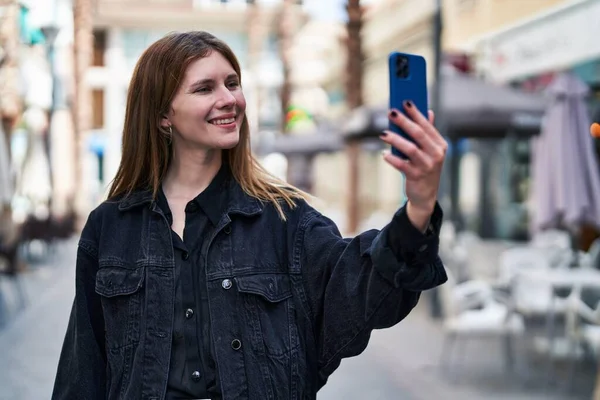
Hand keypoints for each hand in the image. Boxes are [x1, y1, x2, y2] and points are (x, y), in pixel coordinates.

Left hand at [379, 101, 446, 230]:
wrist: (425, 195)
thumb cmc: (425, 168)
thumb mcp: (430, 151)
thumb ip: (428, 132)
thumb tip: (429, 111)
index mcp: (440, 145)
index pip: (427, 125)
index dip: (416, 113)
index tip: (405, 102)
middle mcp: (436, 154)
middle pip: (418, 134)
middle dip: (404, 122)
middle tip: (391, 112)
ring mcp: (427, 166)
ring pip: (410, 149)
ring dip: (395, 139)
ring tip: (383, 134)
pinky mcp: (416, 176)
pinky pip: (402, 165)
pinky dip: (392, 159)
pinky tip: (384, 154)